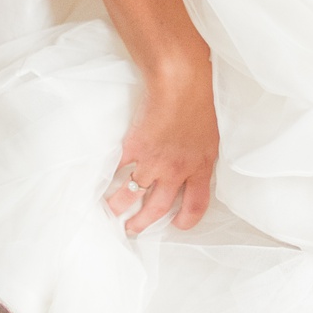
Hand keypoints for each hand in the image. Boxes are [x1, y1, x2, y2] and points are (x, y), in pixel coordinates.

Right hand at [106, 62, 217, 234]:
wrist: (181, 82)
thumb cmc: (202, 98)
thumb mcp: (212, 132)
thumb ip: (202, 151)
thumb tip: (197, 159)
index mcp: (201, 166)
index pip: (196, 204)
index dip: (186, 220)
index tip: (177, 225)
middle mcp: (176, 170)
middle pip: (159, 207)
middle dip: (144, 222)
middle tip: (133, 229)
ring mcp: (153, 161)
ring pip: (132, 194)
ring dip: (118, 206)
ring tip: (110, 212)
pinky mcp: (133, 148)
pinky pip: (117, 169)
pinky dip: (107, 177)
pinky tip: (100, 183)